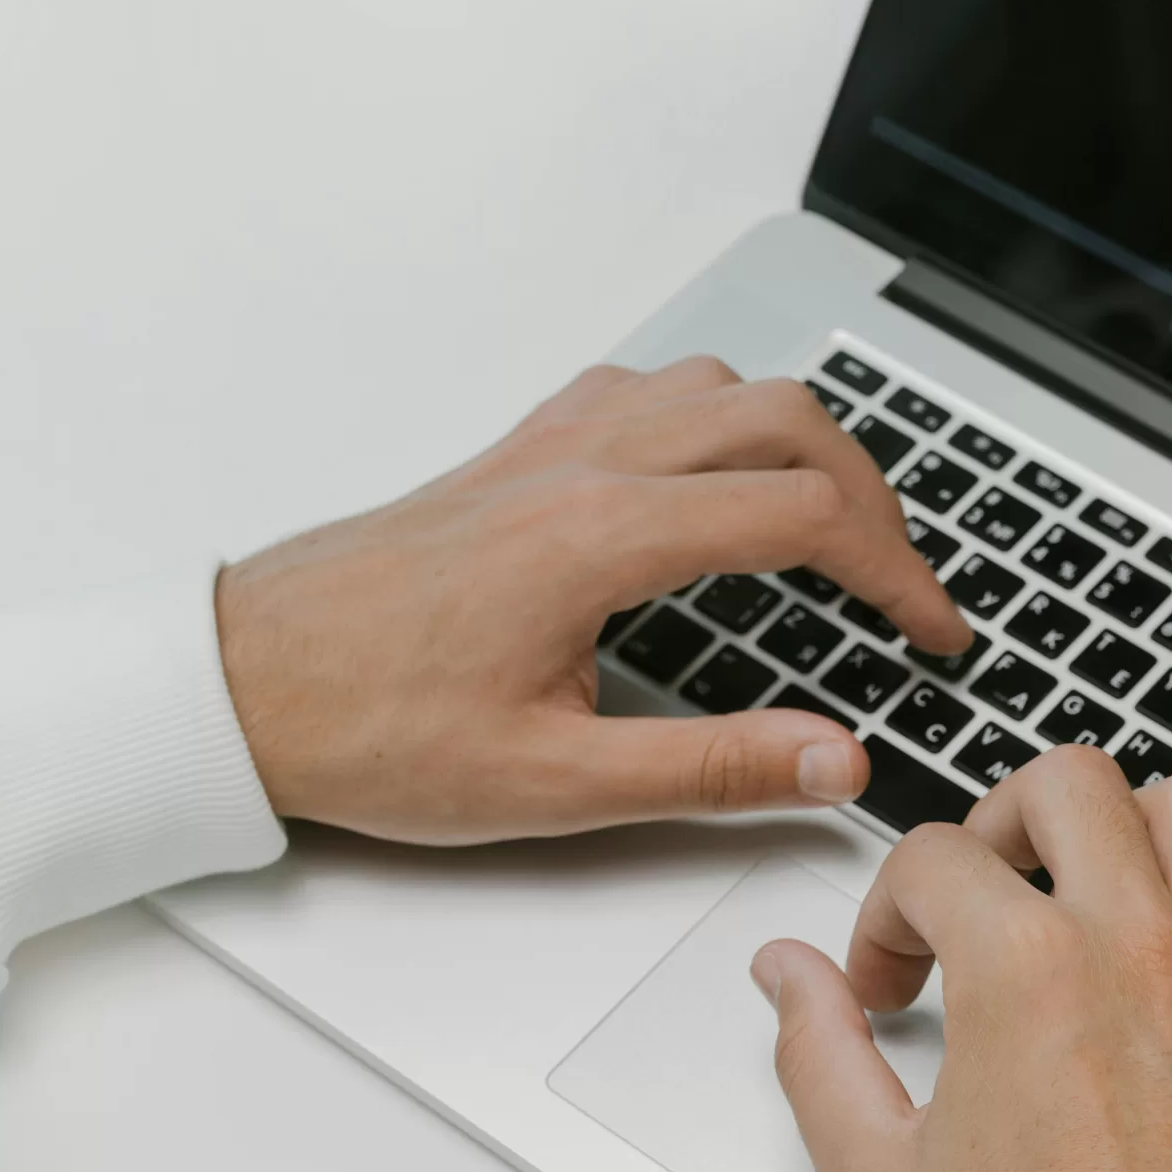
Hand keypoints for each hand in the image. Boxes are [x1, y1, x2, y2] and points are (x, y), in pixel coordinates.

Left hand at [215, 357, 970, 843]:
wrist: (238, 684)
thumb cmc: (372, 729)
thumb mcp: (555, 783)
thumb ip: (713, 767)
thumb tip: (835, 760)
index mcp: (605, 535)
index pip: (807, 515)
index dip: (898, 573)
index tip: (933, 631)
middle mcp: (585, 464)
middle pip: (786, 420)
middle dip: (874, 496)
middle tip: (903, 581)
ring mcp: (548, 444)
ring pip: (723, 388)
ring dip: (802, 444)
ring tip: (836, 529)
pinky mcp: (517, 452)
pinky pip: (650, 391)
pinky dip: (720, 422)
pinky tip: (717, 484)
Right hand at [753, 751, 1171, 1171]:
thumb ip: (817, 1054)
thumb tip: (788, 977)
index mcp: (1027, 975)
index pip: (934, 858)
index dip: (886, 915)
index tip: (890, 980)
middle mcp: (1138, 953)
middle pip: (1070, 783)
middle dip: (1003, 821)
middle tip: (986, 894)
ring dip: (1136, 825)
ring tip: (1095, 886)